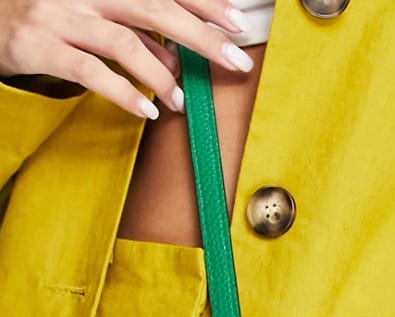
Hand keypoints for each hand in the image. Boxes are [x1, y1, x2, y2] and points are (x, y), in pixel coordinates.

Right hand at [0, 0, 254, 117]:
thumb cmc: (45, 18)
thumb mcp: (91, 14)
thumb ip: (133, 31)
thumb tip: (177, 59)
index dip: (202, 2)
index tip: (236, 22)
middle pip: (153, 8)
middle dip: (201, 35)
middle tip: (235, 60)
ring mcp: (60, 15)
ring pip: (124, 41)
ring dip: (161, 75)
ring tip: (181, 100)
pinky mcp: (41, 47)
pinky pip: (90, 72)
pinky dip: (124, 93)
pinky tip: (147, 110)